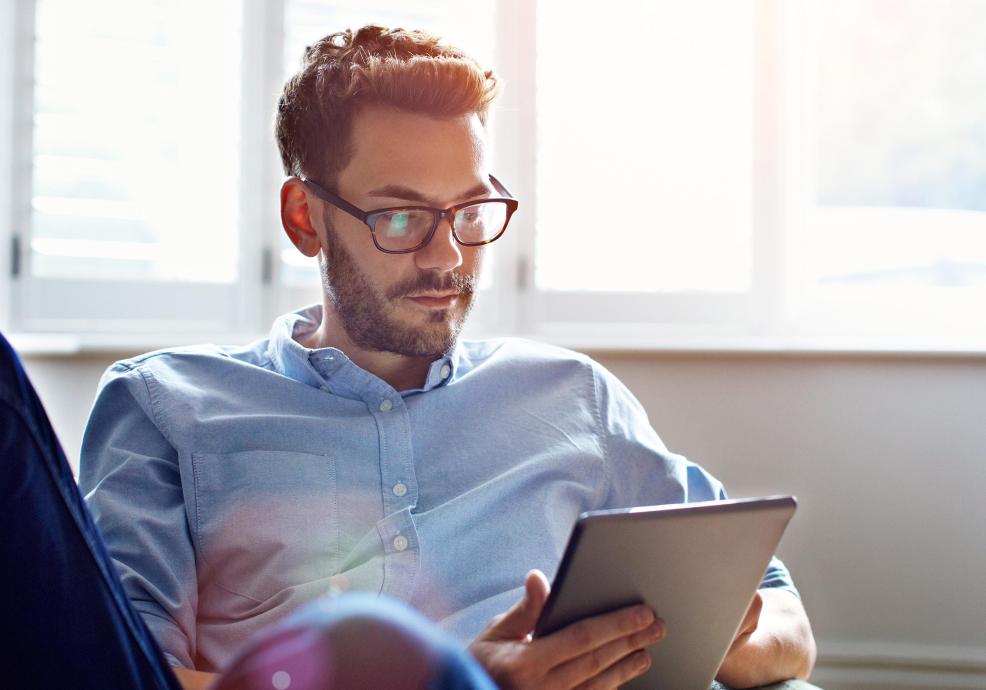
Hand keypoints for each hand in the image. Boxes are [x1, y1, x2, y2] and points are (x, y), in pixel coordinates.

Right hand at [468, 570, 665, 689]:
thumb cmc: (480, 663)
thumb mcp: (495, 633)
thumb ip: (525, 609)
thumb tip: (540, 579)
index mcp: (526, 663)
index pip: (582, 637)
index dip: (616, 623)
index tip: (641, 611)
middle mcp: (543, 688)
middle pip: (598, 660)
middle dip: (631, 640)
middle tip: (657, 624)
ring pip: (600, 684)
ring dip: (628, 665)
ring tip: (648, 648)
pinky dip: (612, 685)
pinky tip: (626, 672)